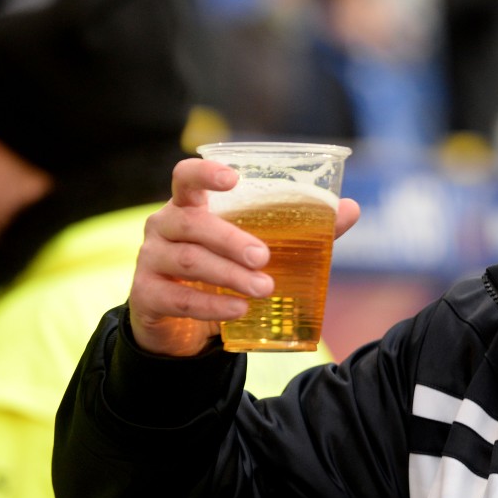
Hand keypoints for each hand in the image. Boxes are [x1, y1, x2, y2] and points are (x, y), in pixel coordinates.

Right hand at [128, 158, 360, 356]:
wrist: (181, 324)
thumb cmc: (221, 270)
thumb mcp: (253, 248)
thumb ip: (299, 228)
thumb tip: (351, 209)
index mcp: (189, 206)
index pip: (185, 177)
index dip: (205, 173)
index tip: (233, 178)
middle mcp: (163, 226)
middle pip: (192, 224)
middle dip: (231, 239)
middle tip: (265, 257)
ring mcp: (150, 260)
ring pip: (188, 261)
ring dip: (228, 275)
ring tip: (264, 289)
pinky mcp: (146, 295)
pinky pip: (177, 298)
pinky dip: (211, 304)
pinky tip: (238, 309)